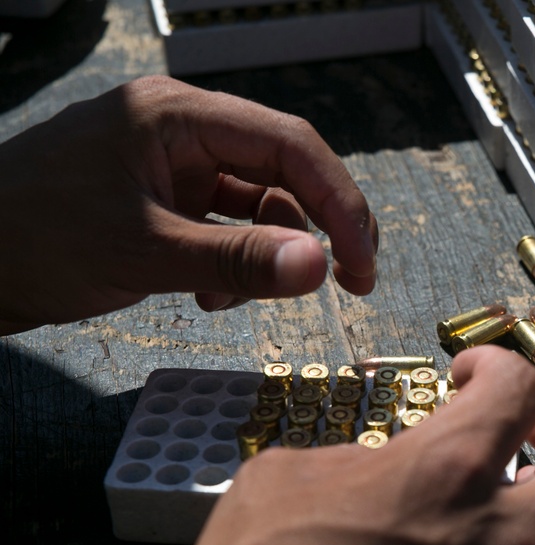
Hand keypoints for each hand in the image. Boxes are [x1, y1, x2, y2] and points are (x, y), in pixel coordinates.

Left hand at [0, 75, 377, 334]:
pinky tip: (209, 296)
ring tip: (236, 298)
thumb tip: (321, 268)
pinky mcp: (162, 199)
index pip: (288, 144)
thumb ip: (238, 259)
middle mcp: (182, 131)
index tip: (362, 261)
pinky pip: (224, 225)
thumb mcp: (143, 251)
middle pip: (281, 169)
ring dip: (265, 253)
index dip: (339, 200)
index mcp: (177, 115)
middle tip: (351, 280)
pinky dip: (232, 263)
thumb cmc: (32, 238)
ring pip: (256, 203)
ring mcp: (172, 165)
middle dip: (316, 227)